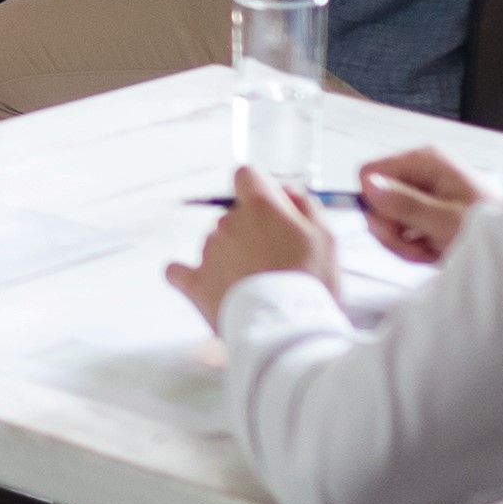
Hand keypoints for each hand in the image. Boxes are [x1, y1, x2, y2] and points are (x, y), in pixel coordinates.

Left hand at [166, 165, 341, 331]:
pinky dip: (185, 274)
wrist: (285, 328)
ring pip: (215, 243)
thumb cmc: (311, 282)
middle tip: (276, 260)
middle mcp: (227, 223)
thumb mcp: (325, 236)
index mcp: (259, 208)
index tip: (271, 207)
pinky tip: (202, 281)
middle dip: (252, 232)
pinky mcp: (193, 282)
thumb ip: (304, 205)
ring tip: (257, 283)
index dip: (260, 188)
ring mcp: (207, 252)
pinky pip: (177, 271)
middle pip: (234, 216)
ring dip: (231, 256)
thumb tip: (285, 190)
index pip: (247, 175)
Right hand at [356, 142, 498, 264]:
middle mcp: (418, 170)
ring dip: (404, 243)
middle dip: (393, 231)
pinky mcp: (422, 208)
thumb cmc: (488, 227)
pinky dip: (413, 245)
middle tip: (420, 246)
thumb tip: (369, 187)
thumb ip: (405, 204)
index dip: (376, 204)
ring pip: (385, 219)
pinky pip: (399, 229)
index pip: (368, 174)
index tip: (400, 227)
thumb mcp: (445, 220)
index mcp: (423, 160)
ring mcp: (419, 190)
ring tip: (433, 250)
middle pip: (375, 200)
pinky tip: (435, 250)